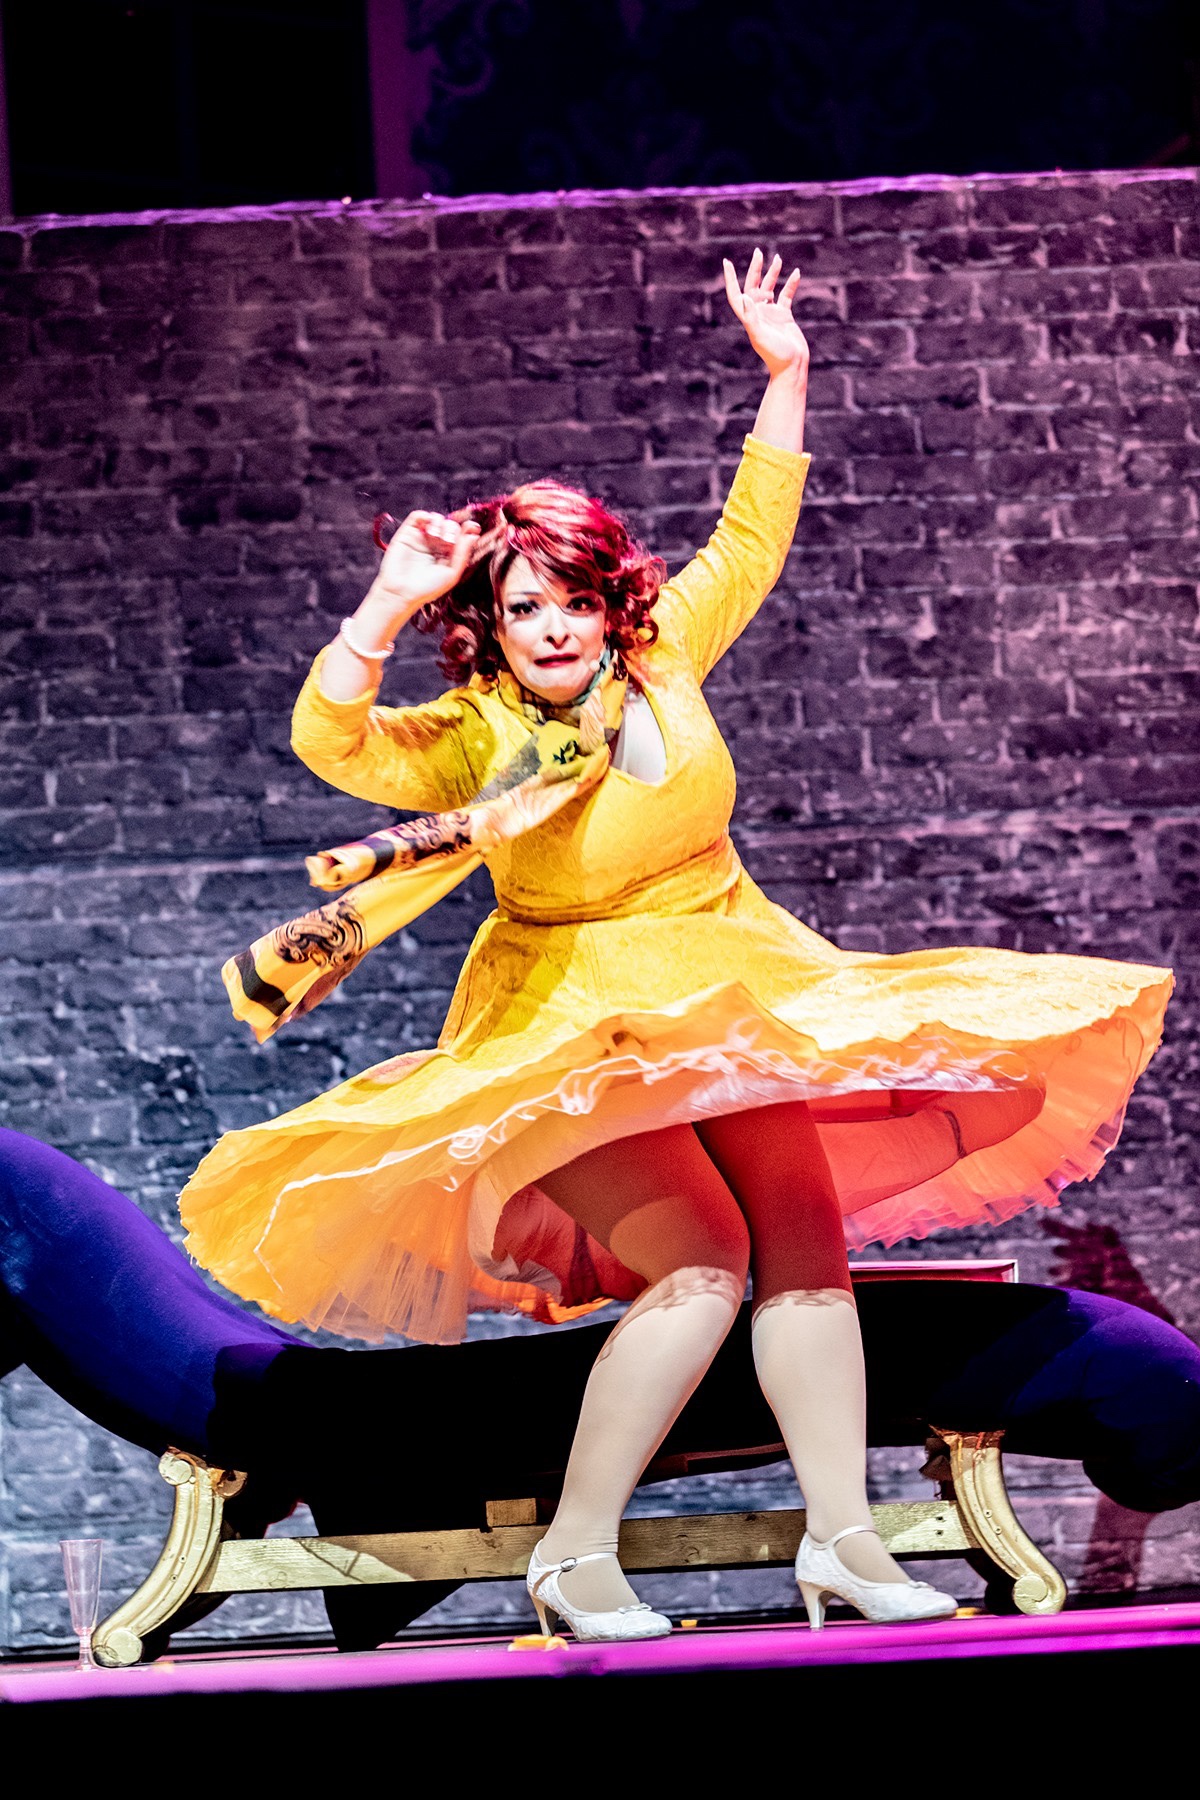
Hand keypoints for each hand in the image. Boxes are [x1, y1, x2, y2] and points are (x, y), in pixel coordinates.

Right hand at [375, 510, 481, 612]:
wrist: (402, 592)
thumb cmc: (427, 588)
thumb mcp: (451, 574)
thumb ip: (462, 554)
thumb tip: (474, 535)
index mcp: (448, 554)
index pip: (461, 535)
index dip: (468, 528)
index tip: (472, 527)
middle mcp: (436, 544)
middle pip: (450, 524)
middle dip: (452, 529)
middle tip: (447, 541)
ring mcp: (422, 538)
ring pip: (435, 518)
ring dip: (439, 523)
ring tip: (436, 537)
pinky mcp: (407, 533)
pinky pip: (417, 516)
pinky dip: (425, 516)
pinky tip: (428, 527)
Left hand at [723, 250, 808, 377]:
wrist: (792, 366)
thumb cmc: (775, 355)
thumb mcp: (761, 336)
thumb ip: (752, 317)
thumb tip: (744, 296)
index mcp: (749, 317)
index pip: (736, 294)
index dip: (730, 279)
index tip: (727, 262)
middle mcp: (758, 313)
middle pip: (753, 286)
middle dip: (755, 269)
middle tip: (758, 252)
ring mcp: (771, 314)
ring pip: (770, 288)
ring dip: (772, 274)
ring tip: (777, 258)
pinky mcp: (784, 316)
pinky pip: (786, 295)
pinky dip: (790, 284)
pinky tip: (796, 273)